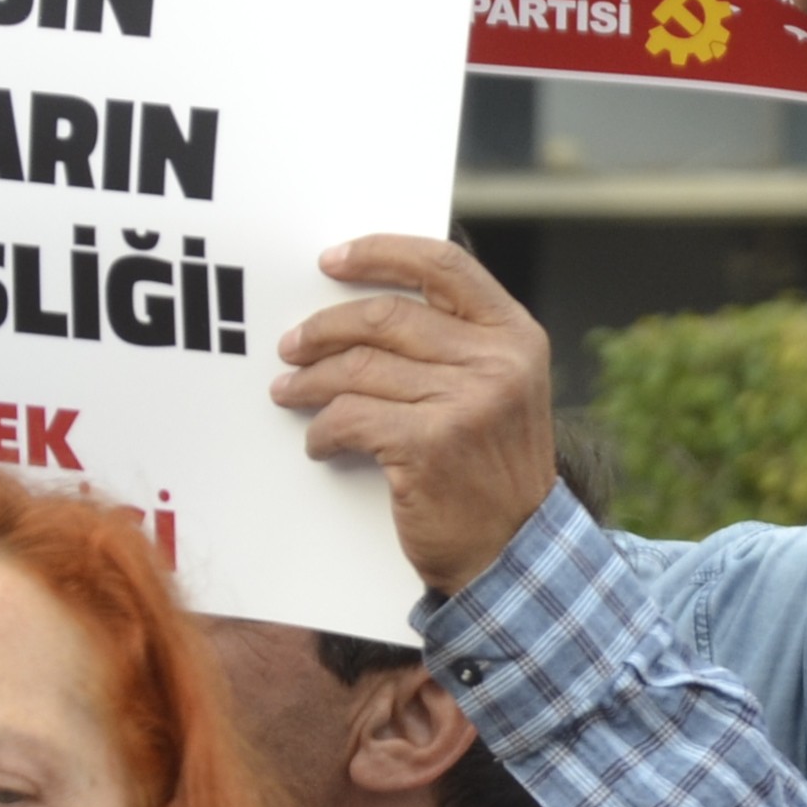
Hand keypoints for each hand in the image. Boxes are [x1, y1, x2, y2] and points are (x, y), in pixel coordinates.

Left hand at [268, 236, 558, 594]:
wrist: (513, 553)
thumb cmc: (492, 473)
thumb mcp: (501, 392)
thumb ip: (457, 345)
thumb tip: (365, 310)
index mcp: (516, 335)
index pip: (443, 264)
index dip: (380, 253)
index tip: (331, 260)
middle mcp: (497, 362)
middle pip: (386, 316)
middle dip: (324, 329)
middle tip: (292, 346)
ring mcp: (467, 402)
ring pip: (359, 368)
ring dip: (310, 382)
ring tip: (291, 393)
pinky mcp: (430, 444)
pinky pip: (350, 417)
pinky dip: (324, 430)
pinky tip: (321, 443)